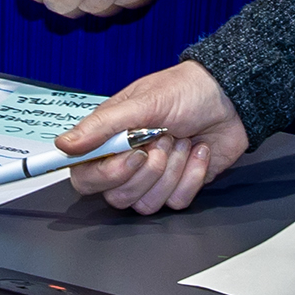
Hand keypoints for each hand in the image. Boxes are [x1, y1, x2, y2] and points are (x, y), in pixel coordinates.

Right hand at [56, 61, 248, 213]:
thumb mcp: (142, 102)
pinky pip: (176, 202)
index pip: (85, 176)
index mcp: (110, 140)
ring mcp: (154, 178)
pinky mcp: (179, 187)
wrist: (231, 98)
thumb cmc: (185, 90)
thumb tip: (63, 144)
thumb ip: (102, 126)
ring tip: (181, 140)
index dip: (104, 175)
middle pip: (116, 197)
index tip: (132, 155)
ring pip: (147, 204)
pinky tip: (198, 150)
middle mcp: (127, 163)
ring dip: (171, 171)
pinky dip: (192, 175)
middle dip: (147, 171)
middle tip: (163, 139)